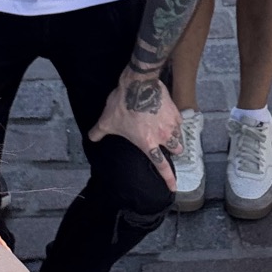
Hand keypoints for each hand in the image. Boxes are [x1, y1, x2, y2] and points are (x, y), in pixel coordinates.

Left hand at [90, 71, 180, 191]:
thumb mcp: (106, 121)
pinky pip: (179, 121)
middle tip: (170, 148)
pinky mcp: (175, 110)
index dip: (169, 178)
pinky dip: (175, 122)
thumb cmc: (122, 105)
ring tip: (171, 134)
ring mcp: (171, 123)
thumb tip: (91, 138)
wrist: (138, 84)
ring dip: (176, 137)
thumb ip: (98, 133)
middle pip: (176, 150)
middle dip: (175, 151)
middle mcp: (162, 136)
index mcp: (147, 144)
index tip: (174, 187)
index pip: (161, 166)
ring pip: (179, 136)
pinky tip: (170, 118)